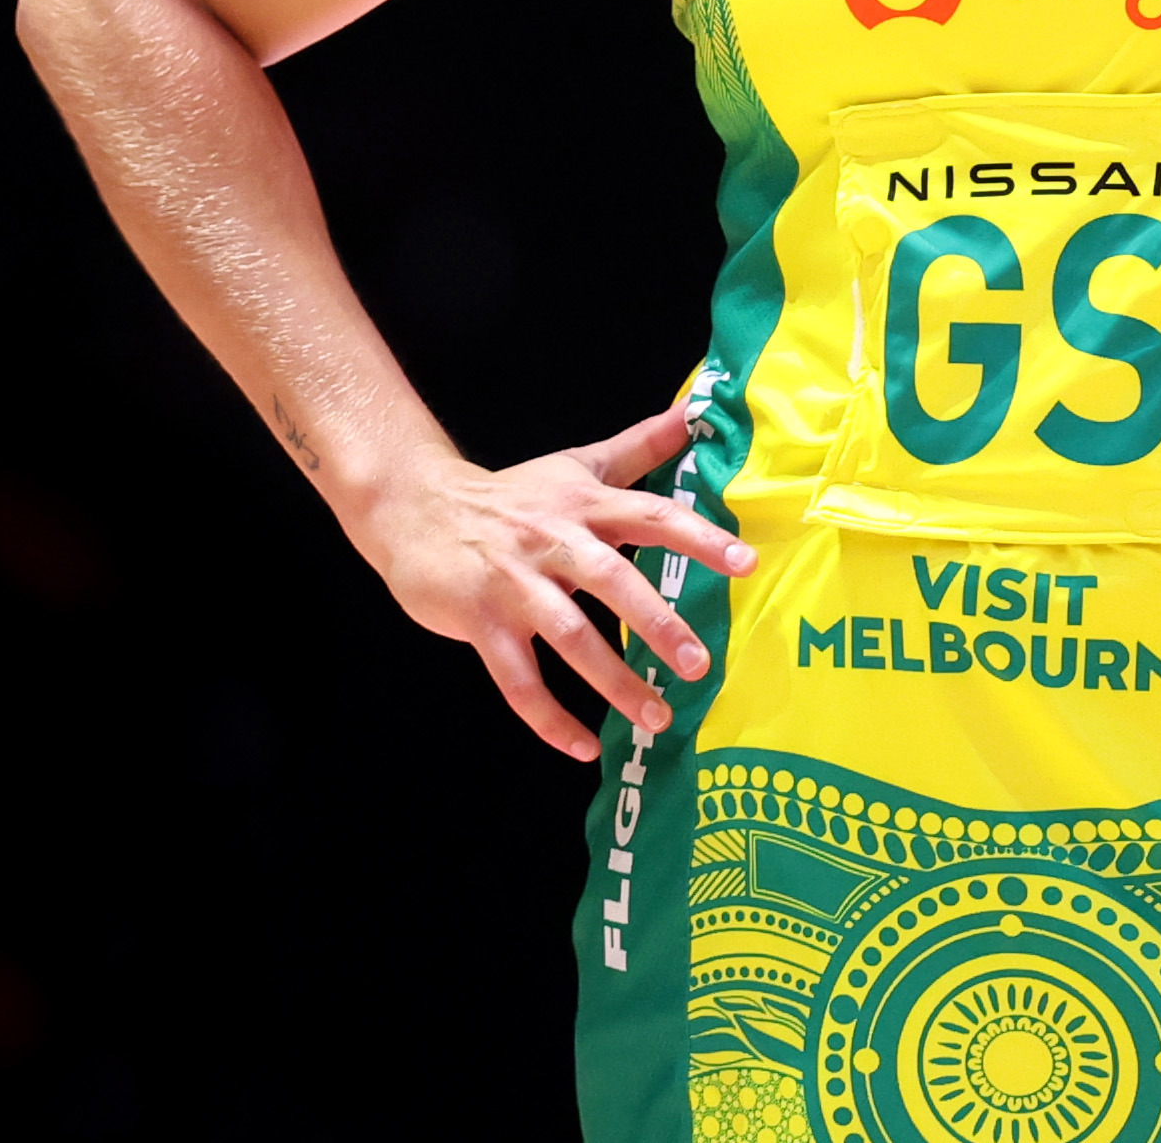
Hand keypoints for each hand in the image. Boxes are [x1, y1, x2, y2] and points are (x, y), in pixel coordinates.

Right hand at [362, 400, 754, 762]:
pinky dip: (549, 719)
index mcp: (584, 505)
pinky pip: (519, 681)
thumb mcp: (576, 466)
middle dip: (657, 623)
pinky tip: (582, 747)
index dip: (699, 538)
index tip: (745, 564)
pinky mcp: (481, 622)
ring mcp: (515, 585)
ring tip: (656, 716)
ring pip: (569, 637)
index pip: (652, 515)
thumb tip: (693, 411)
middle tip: (698, 664)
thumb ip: (639, 447)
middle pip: (612, 580)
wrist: (415, 507)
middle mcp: (554, 542)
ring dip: (614, 682)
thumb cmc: (510, 495)